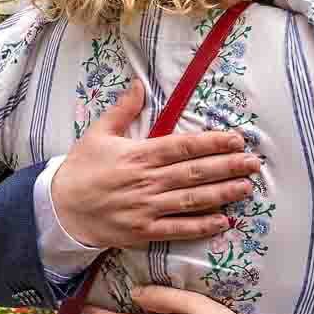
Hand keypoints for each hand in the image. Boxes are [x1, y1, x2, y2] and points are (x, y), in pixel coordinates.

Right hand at [53, 81, 260, 248]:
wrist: (60, 209)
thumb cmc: (80, 169)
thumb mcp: (98, 134)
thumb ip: (122, 110)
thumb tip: (139, 84)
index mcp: (139, 155)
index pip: (184, 146)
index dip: (213, 143)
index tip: (236, 139)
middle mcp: (148, 181)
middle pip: (195, 172)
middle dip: (228, 167)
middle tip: (253, 163)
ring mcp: (147, 207)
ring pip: (193, 200)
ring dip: (222, 193)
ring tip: (246, 187)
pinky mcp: (144, 230)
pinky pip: (178, 228)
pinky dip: (202, 226)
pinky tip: (224, 221)